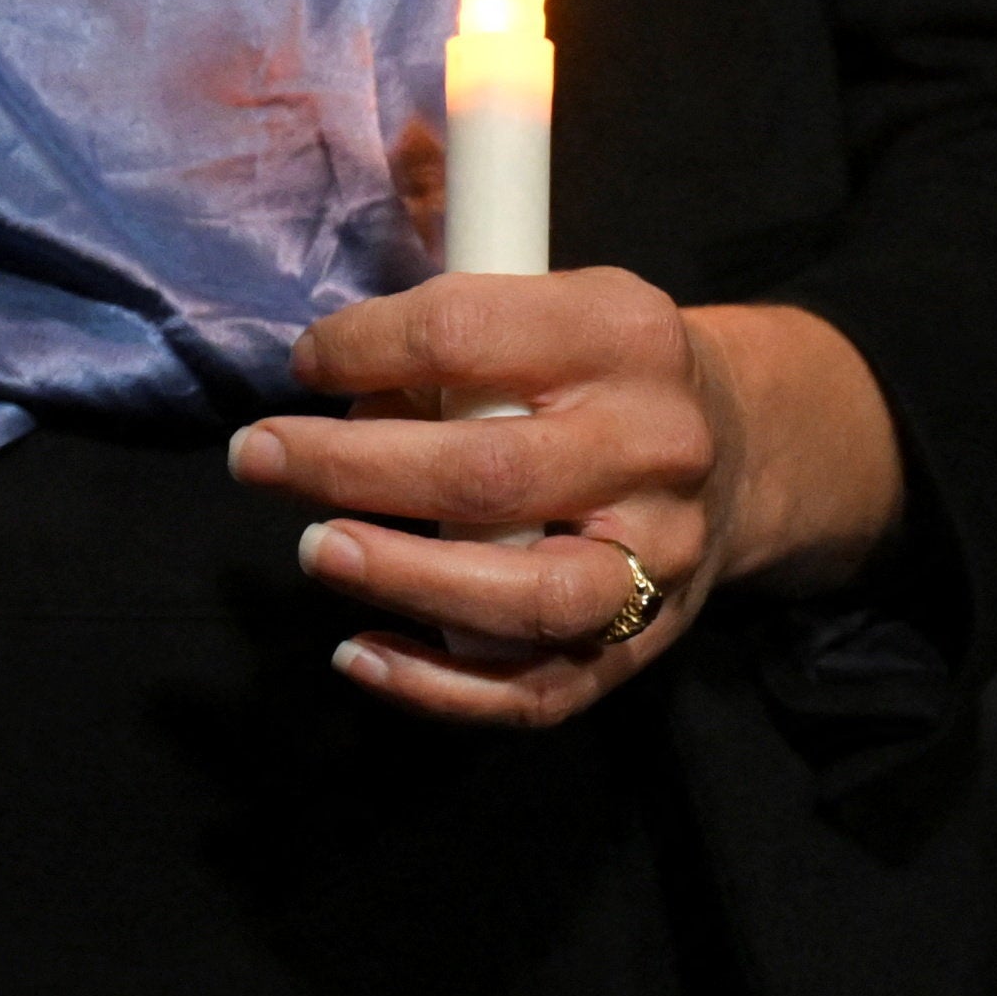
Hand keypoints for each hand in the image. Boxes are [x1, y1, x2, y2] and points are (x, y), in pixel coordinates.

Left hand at [224, 282, 901, 728]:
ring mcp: (658, 558)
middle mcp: (655, 449)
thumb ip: (455, 332)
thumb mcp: (552, 305)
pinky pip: (542, 690)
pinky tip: (360, 653)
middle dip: (352, 468)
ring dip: (403, 579)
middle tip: (256, 456)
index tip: (305, 365)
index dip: (364, 347)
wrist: (740, 447)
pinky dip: (441, 686)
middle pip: (489, 472)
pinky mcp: (644, 642)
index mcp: (623, 336)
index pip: (468, 333)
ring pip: (529, 597)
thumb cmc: (598, 370)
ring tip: (313, 549)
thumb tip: (333, 385)